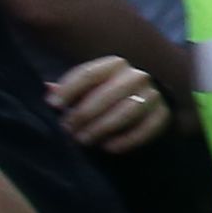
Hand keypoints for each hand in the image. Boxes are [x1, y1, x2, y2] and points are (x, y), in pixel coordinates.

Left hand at [43, 56, 170, 151]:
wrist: (144, 103)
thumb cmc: (107, 95)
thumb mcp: (89, 88)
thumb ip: (70, 89)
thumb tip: (49, 91)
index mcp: (115, 64)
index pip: (89, 74)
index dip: (69, 89)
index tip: (53, 106)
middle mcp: (136, 76)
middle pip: (107, 94)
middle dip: (84, 114)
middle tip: (69, 129)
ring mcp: (152, 95)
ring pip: (127, 111)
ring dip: (102, 127)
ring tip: (84, 140)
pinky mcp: (162, 114)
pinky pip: (147, 128)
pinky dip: (127, 140)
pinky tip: (108, 147)